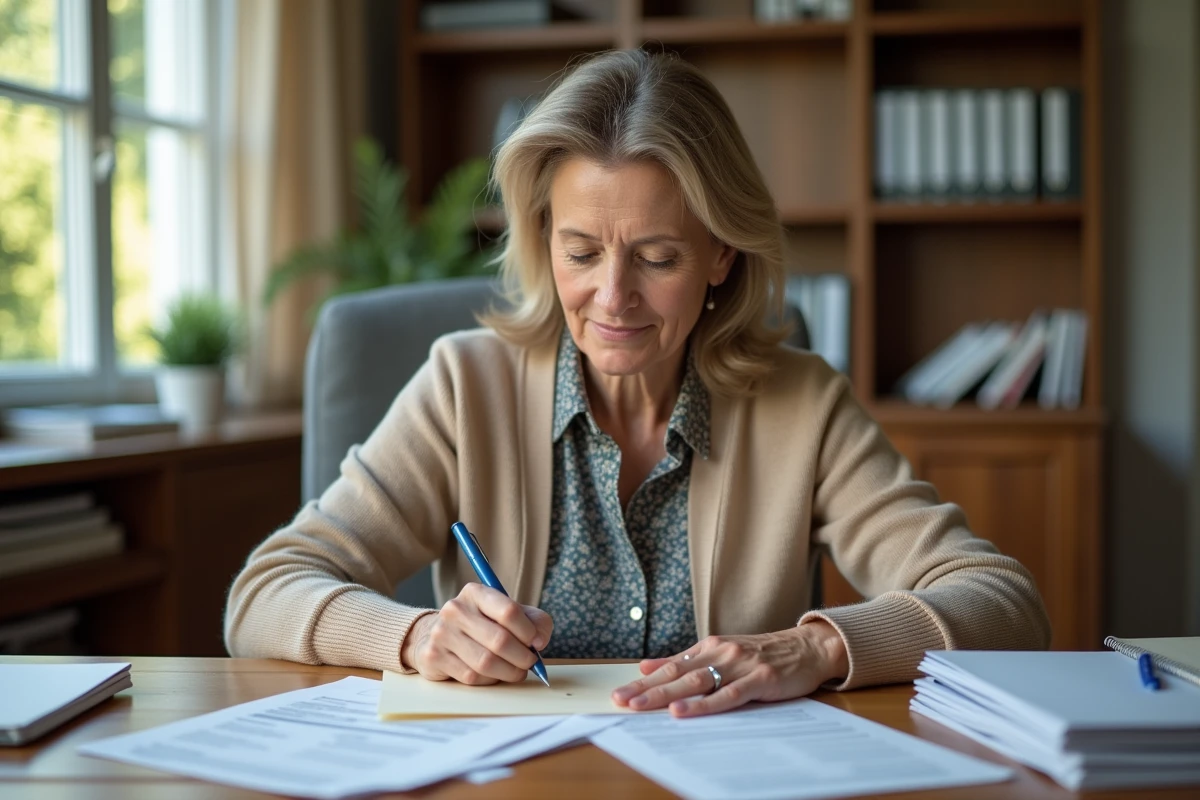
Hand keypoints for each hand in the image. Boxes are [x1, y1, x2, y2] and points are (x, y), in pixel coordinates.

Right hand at [400, 583, 552, 684]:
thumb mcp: (509, 614)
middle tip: (530, 663)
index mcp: (476, 593)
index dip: (529, 631)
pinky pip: (471, 677)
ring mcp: (442, 633)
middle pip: (499, 640)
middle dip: (522, 657)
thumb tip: (540, 641)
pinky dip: (489, 680)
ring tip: (516, 671)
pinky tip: (492, 674)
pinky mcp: (434, 657)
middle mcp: (455, 610)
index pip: (509, 611)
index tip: (536, 642)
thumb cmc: (483, 624)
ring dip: (509, 672)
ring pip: (486, 663)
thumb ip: (534, 621)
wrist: (439, 635)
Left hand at [610, 620, 847, 717]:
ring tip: (642, 706)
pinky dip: (703, 704)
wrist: (807, 648)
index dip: (643, 681)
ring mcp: (739, 665)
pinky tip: (683, 711)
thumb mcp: (722, 652)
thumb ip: (685, 660)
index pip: (669, 666)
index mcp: (709, 647)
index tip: (618, 693)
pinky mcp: (759, 679)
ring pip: (696, 682)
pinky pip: (727, 695)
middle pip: (677, 674)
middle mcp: (720, 652)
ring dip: (666, 695)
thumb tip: (647, 666)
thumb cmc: (763, 654)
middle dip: (646, 689)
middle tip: (620, 701)